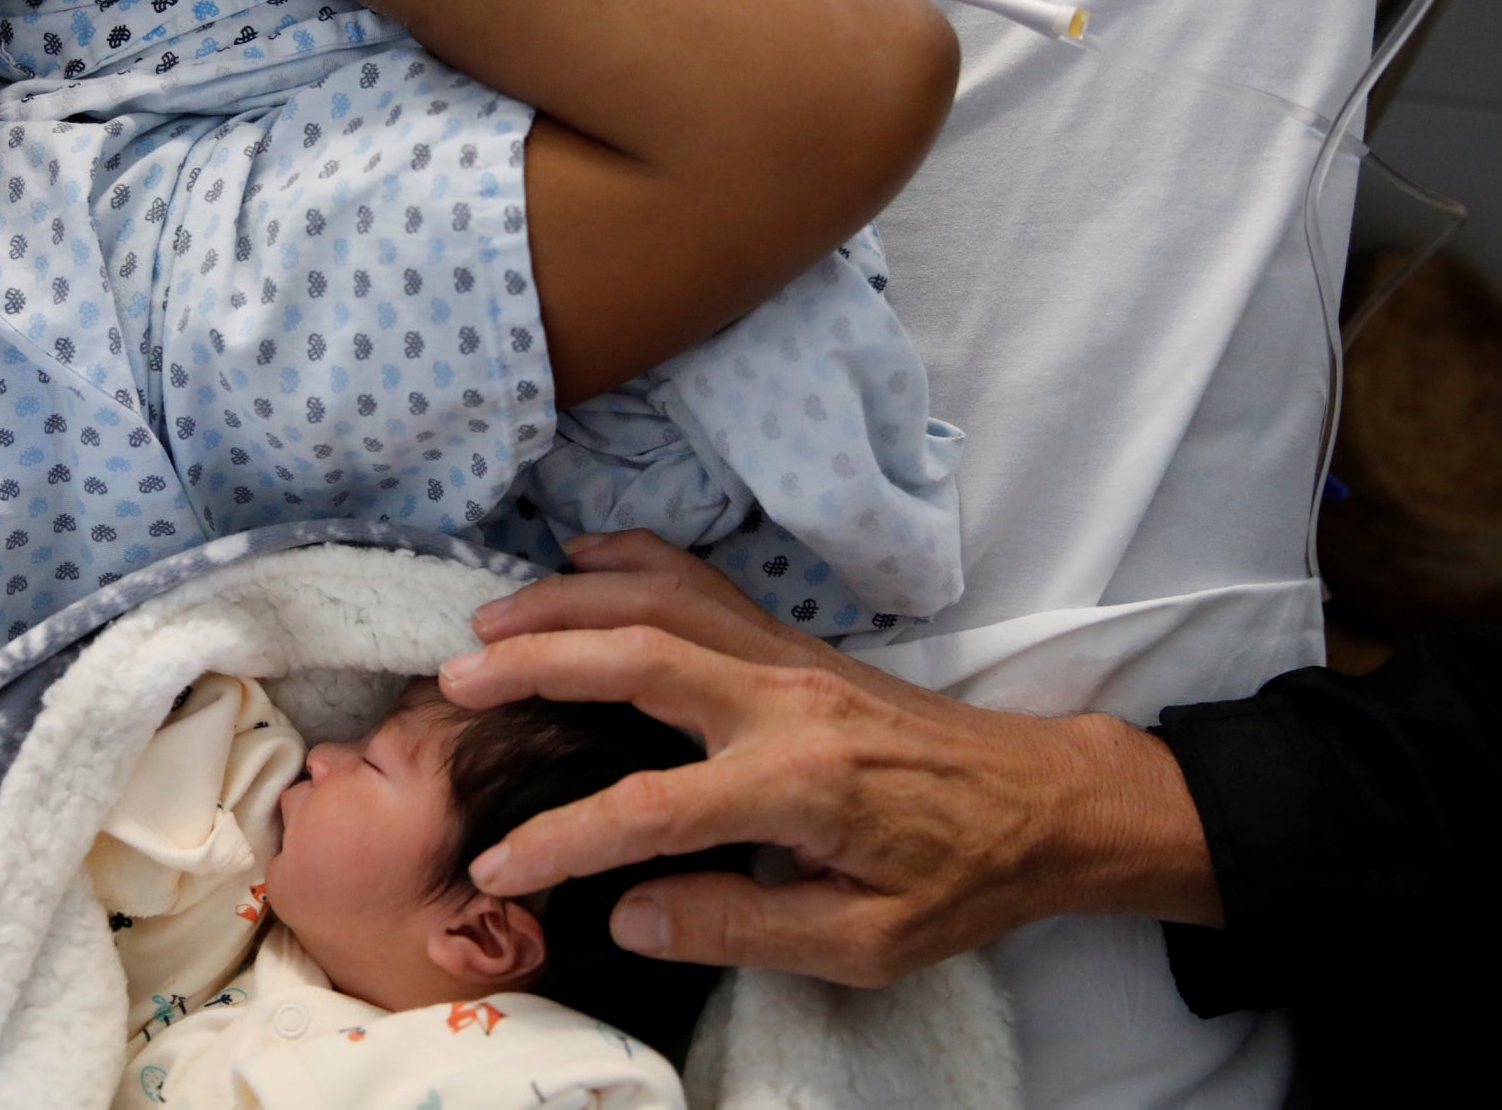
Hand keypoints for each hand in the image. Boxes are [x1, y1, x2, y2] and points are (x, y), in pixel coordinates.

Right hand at [438, 531, 1220, 984]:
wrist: (1046, 803)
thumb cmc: (961, 880)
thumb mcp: (868, 944)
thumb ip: (744, 928)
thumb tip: (629, 914)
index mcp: (799, 786)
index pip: (649, 811)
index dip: (562, 841)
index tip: (497, 866)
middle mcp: (785, 702)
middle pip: (638, 657)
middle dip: (539, 663)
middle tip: (455, 679)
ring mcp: (790, 658)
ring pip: (663, 599)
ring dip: (570, 600)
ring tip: (491, 620)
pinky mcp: (795, 641)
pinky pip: (700, 582)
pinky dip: (633, 560)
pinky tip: (581, 556)